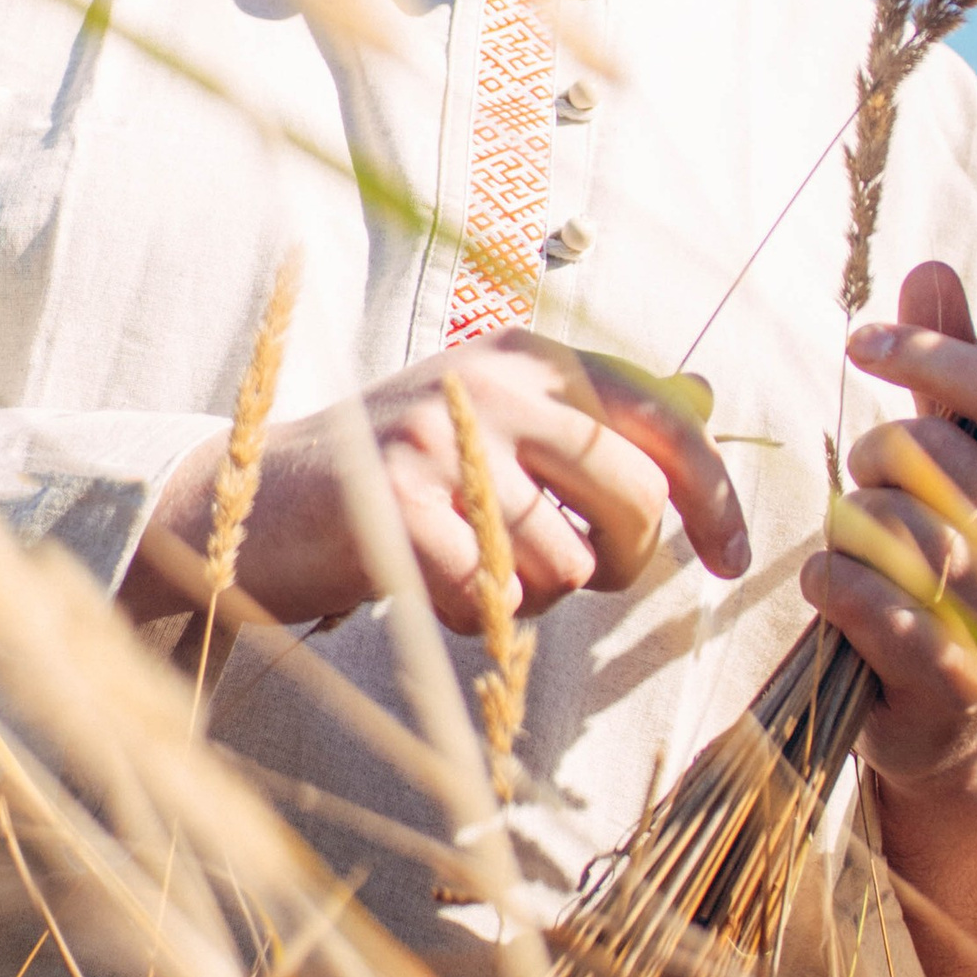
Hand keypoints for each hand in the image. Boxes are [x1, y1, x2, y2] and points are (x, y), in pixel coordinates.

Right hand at [127, 331, 749, 636]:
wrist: (241, 501)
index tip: (734, 558)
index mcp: (529, 358)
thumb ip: (587, 429)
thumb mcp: (491, 426)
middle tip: (570, 576)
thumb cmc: (391, 480)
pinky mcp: (398, 505)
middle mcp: (493, 383)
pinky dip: (474, 619)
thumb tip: (701, 419)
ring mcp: (442, 438)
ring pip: (566, 566)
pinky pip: (494, 600)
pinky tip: (430, 590)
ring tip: (469, 569)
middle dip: (621, 563)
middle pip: (633, 502)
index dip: (711, 497)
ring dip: (533, 599)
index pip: (661, 423)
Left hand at [801, 259, 976, 786]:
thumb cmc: (957, 565)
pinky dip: (828, 582)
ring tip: (856, 546)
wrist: (960, 721)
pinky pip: (864, 598)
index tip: (861, 340)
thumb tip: (932, 265)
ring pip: (889, 527)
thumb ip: (951, 369)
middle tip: (867, 484)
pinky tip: (831, 587)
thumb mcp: (965, 465)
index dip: (933, 355)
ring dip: (845, 528)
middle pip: (929, 456)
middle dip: (871, 457)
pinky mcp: (956, 679)